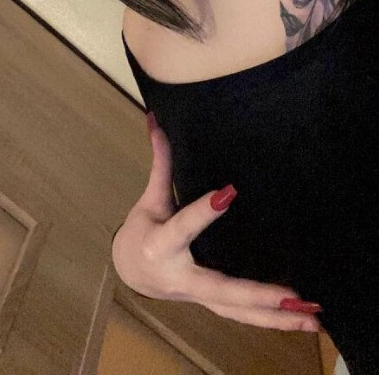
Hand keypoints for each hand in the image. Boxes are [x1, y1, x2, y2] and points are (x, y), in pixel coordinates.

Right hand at [111, 114, 320, 331]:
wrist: (132, 272)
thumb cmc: (143, 230)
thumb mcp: (149, 199)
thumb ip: (160, 163)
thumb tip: (154, 120)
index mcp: (161, 245)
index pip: (184, 226)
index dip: (203, 212)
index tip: (228, 192)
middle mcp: (181, 277)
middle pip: (221, 289)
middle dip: (257, 294)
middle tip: (292, 295)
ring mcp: (199, 296)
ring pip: (238, 313)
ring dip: (276, 319)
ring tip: (312, 321)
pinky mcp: (213, 304)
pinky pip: (243, 317)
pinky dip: (273, 322)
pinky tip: (304, 323)